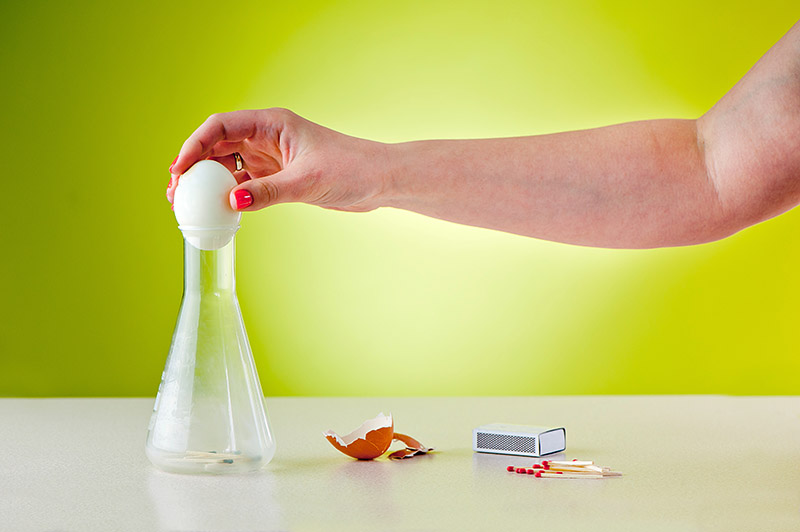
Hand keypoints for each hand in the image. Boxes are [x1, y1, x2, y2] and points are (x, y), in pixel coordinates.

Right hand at [167, 108, 388, 211]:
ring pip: (227, 167)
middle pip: (217, 146)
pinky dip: (228, 196)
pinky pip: (244, 184)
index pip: (221, 127)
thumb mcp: (307, 182)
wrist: (379, 181)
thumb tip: (232, 202)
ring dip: (208, 184)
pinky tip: (216, 211)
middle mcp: (267, 137)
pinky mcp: (277, 177)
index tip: (179, 169)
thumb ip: (269, 192)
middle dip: (194, 167)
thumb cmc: (352, 168)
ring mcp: (270, 157)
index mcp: (272, 123)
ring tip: (187, 205)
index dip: (195, 146)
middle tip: (176, 193)